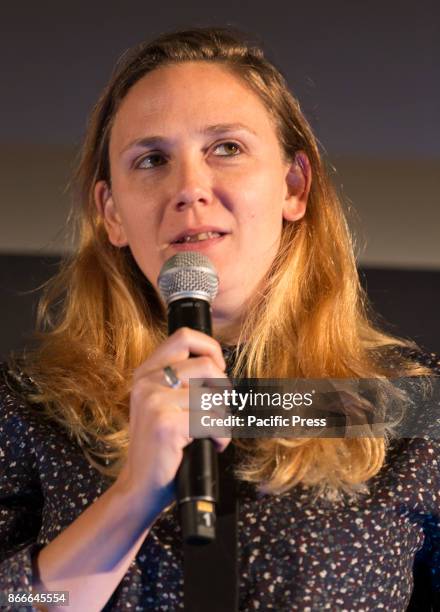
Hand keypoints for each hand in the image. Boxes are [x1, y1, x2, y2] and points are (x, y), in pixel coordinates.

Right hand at [115, 327, 230, 518]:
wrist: (141, 486)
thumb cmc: (162, 445)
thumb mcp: (163, 403)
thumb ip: (182, 380)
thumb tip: (219, 364)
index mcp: (146, 372)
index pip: (184, 337)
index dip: (210, 349)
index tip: (218, 368)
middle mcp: (147, 382)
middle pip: (206, 365)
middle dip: (224, 388)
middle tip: (221, 408)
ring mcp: (154, 401)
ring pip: (213, 397)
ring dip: (223, 420)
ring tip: (213, 434)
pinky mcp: (166, 423)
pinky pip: (212, 421)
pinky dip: (221, 437)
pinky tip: (211, 446)